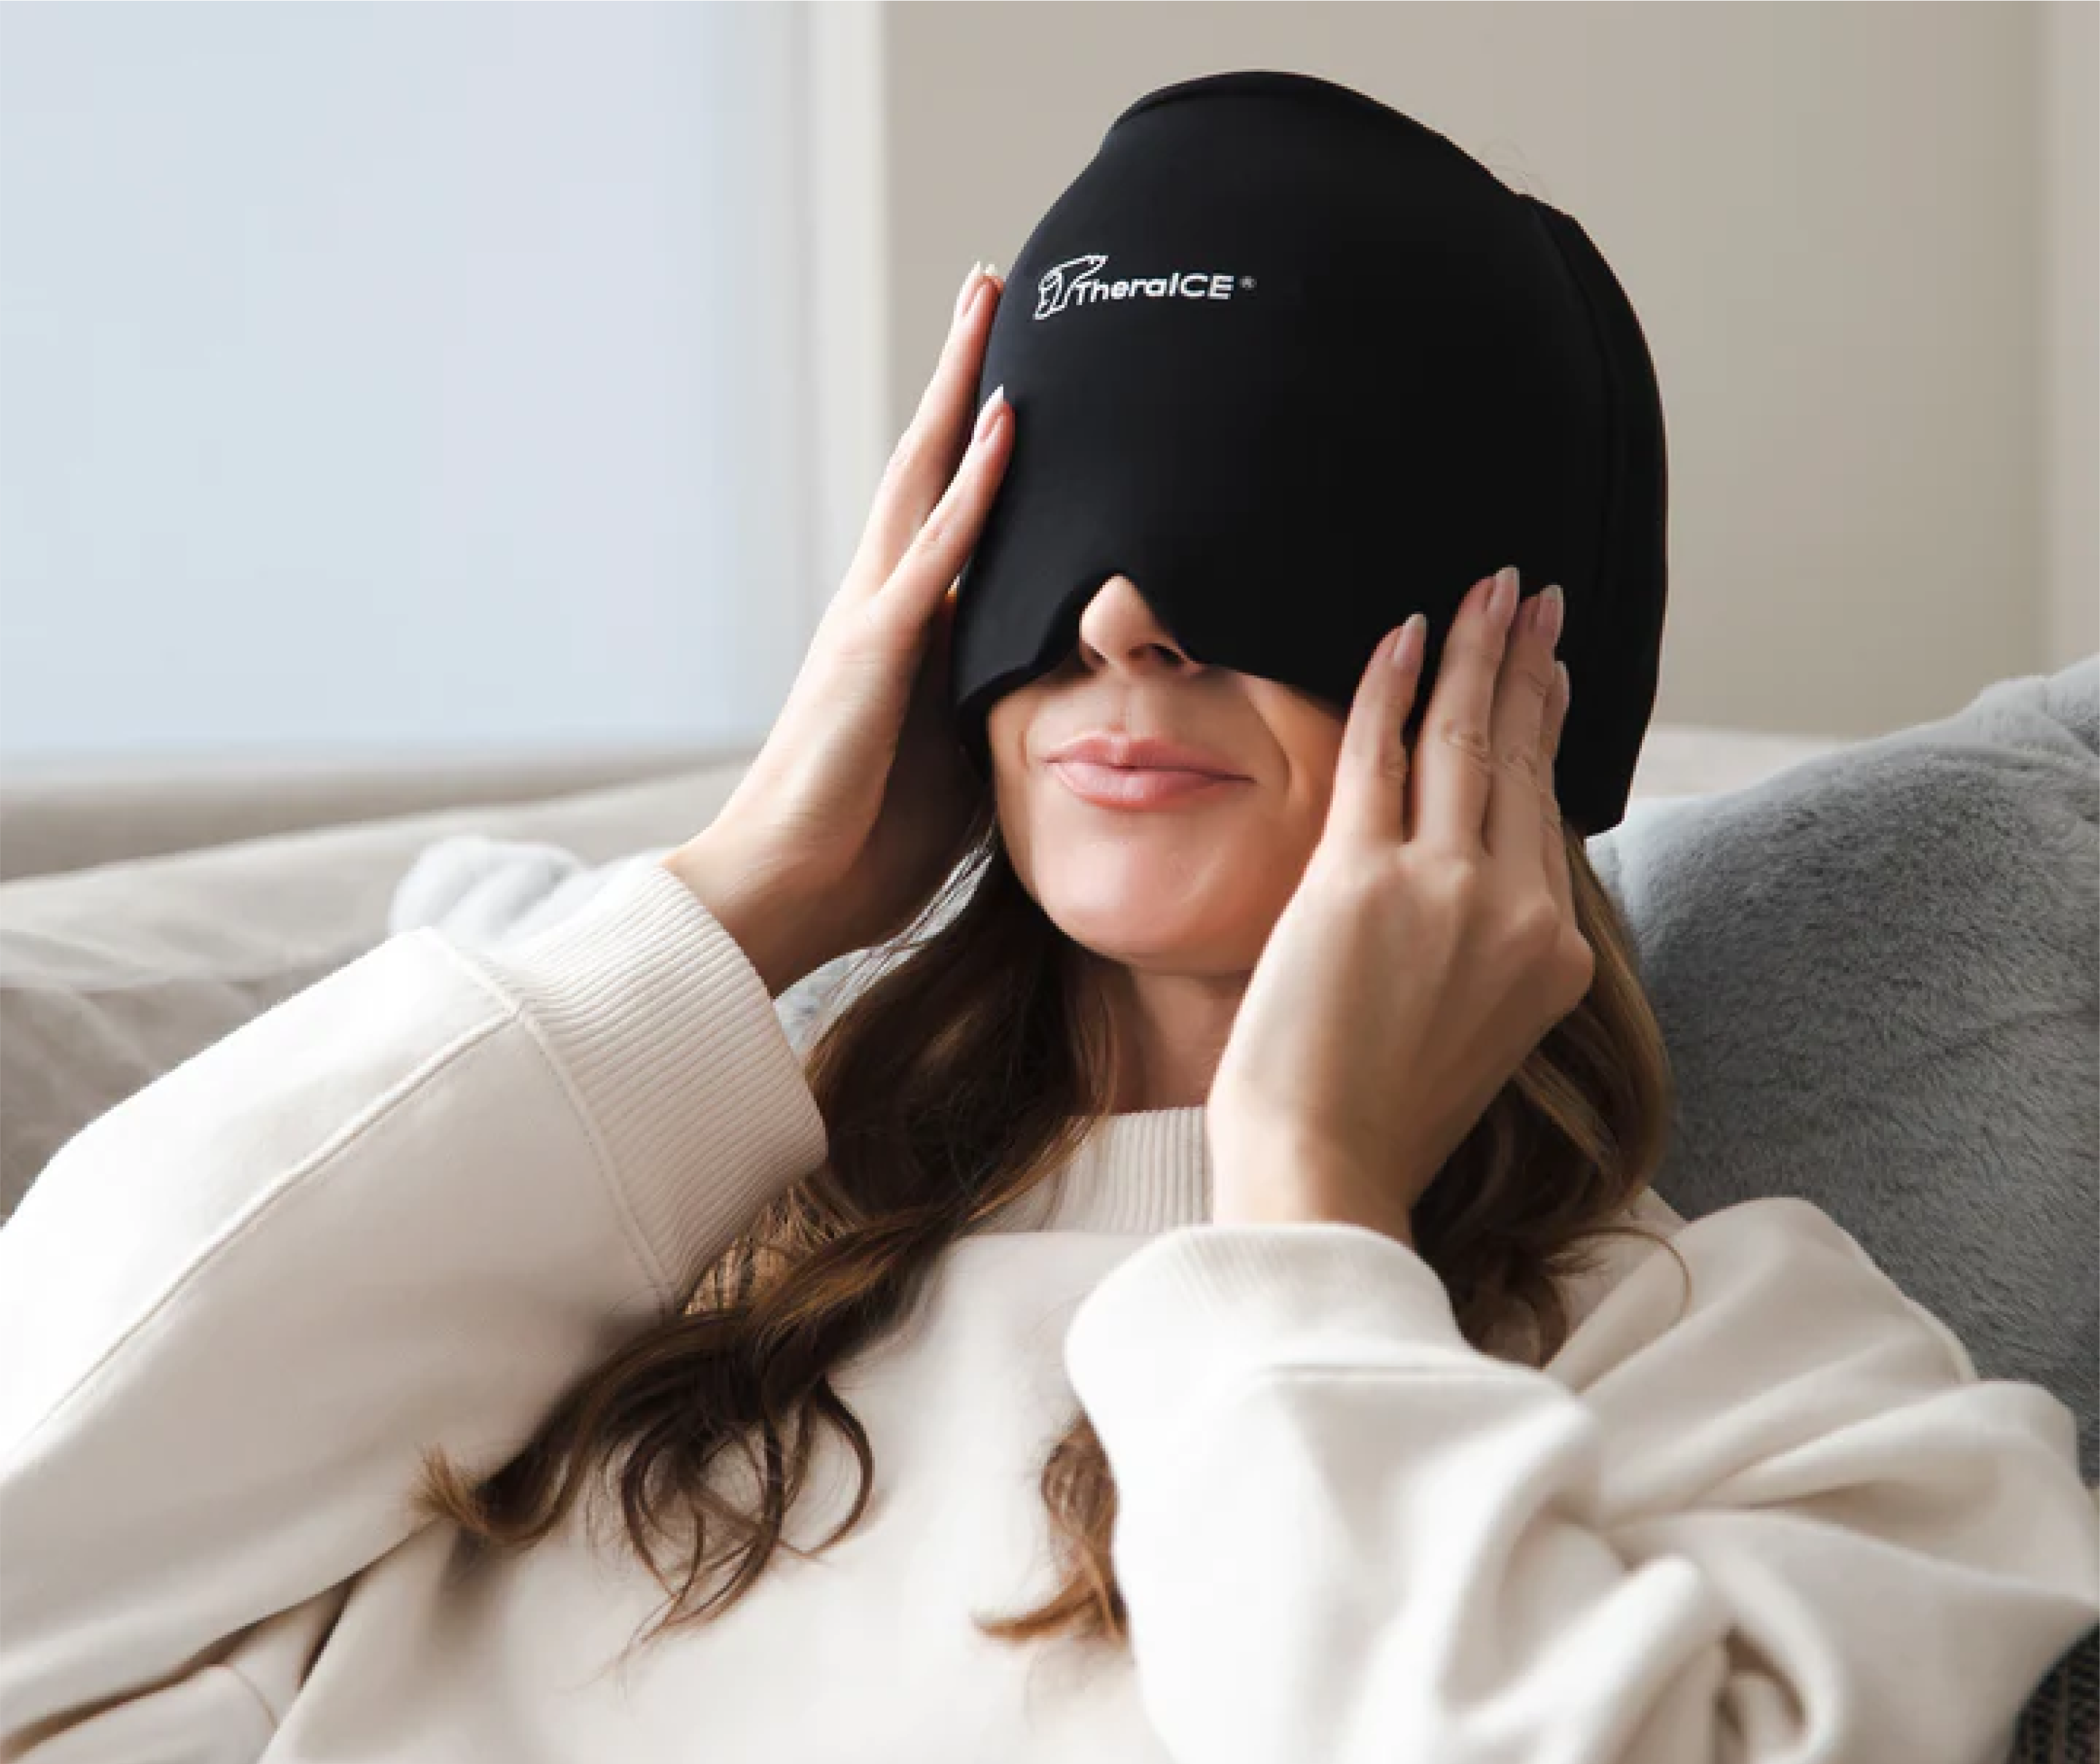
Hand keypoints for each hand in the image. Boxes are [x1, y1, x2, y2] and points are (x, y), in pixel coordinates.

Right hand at [664, 262, 1013, 990]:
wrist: (785, 896)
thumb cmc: (862, 850)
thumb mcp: (951, 769)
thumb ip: (984, 712)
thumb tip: (1043, 691)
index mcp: (900, 637)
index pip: (948, 518)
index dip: (979, 448)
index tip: (1014, 383)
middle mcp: (879, 607)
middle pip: (924, 467)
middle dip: (959, 378)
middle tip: (989, 292)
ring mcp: (872, 622)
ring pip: (922, 480)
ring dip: (959, 391)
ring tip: (987, 306)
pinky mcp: (873, 654)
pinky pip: (934, 557)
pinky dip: (971, 490)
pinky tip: (1004, 427)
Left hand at [1203, 565, 1590, 1246]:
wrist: (1324, 1172)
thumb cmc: (1380, 1115)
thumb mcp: (1474, 1028)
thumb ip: (1485, 942)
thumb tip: (1467, 864)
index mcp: (1552, 954)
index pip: (1548, 810)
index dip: (1548, 727)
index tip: (1549, 669)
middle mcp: (1515, 912)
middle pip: (1520, 759)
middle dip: (1525, 665)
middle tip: (1532, 596)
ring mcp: (1442, 890)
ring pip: (1466, 742)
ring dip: (1475, 652)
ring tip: (1488, 592)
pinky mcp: (1359, 879)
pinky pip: (1379, 756)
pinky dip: (1390, 687)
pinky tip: (1405, 635)